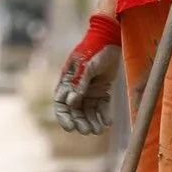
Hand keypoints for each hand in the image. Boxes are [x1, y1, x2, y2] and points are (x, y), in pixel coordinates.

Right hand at [52, 14, 121, 134]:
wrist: (110, 40)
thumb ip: (80, 82)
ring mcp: (88, 90)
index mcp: (67, 82)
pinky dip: (103, 114)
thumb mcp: (87, 65)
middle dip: (80, 122)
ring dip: (92, 121)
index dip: (64, 117)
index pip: (61, 104)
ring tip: (99, 130)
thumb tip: (72, 101)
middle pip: (75, 111)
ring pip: (88, 111)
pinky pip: (101, 106)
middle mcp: (76, 89)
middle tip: (88, 131)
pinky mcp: (101, 91)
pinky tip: (107, 122)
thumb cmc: (95, 50)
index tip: (70, 128)